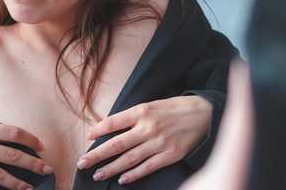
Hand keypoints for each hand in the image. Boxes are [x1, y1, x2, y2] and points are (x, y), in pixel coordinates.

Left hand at [77, 96, 211, 184]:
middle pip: (117, 144)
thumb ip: (133, 117)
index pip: (114, 122)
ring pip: (129, 159)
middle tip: (82, 163)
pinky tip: (122, 179)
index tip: (87, 137)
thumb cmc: (174, 108)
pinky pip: (147, 167)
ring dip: (111, 168)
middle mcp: (148, 127)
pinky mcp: (170, 155)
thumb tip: (110, 127)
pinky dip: (133, 174)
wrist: (203, 114)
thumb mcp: (152, 105)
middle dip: (97, 155)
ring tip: (97, 174)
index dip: (99, 130)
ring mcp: (159, 143)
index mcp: (142, 111)